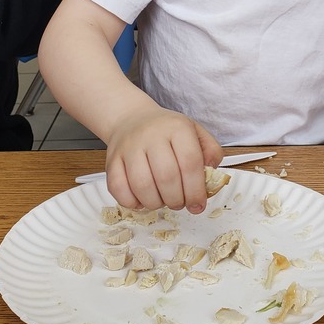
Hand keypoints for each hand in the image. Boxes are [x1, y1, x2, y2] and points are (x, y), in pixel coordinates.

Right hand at [105, 102, 222, 212]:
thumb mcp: (195, 132)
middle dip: (177, 200)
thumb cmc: (167, 131)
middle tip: (180, 203)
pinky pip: (119, 190)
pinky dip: (133, 202)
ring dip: (156, 203)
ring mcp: (129, 147)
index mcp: (176, 127)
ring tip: (162, 200)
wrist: (132, 119)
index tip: (197, 205)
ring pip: (142, 186)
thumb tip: (212, 173)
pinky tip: (143, 198)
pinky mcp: (112, 161)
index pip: (190, 162)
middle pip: (167, 177)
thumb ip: (211, 151)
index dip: (196, 190)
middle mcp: (151, 135)